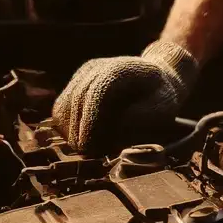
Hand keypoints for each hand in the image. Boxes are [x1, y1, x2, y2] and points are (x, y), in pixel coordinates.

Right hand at [51, 39, 197, 154]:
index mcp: (121, 69)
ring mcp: (82, 75)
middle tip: (91, 154)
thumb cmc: (161, 97)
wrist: (157, 78)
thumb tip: (112, 132)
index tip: (89, 147)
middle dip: (80, 132)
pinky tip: (84, 138)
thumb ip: (139, 120)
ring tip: (90, 147)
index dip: (90, 121)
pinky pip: (61, 110)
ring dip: (72, 132)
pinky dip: (68, 128)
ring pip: (63, 107)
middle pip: (76, 100)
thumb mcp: (161, 109)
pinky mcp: (74, 85)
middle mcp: (97, 68)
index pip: (97, 92)